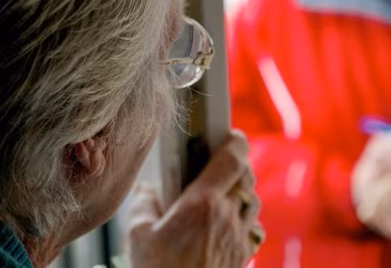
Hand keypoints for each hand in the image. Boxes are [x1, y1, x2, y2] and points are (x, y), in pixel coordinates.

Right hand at [124, 131, 263, 267]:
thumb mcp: (138, 237)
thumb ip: (144, 204)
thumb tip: (149, 190)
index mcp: (203, 204)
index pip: (232, 158)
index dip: (233, 140)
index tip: (228, 134)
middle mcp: (228, 216)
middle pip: (246, 176)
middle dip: (235, 166)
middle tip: (217, 163)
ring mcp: (239, 238)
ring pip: (252, 201)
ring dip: (241, 191)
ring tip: (219, 193)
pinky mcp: (244, 256)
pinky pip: (251, 226)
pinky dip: (242, 217)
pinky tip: (223, 224)